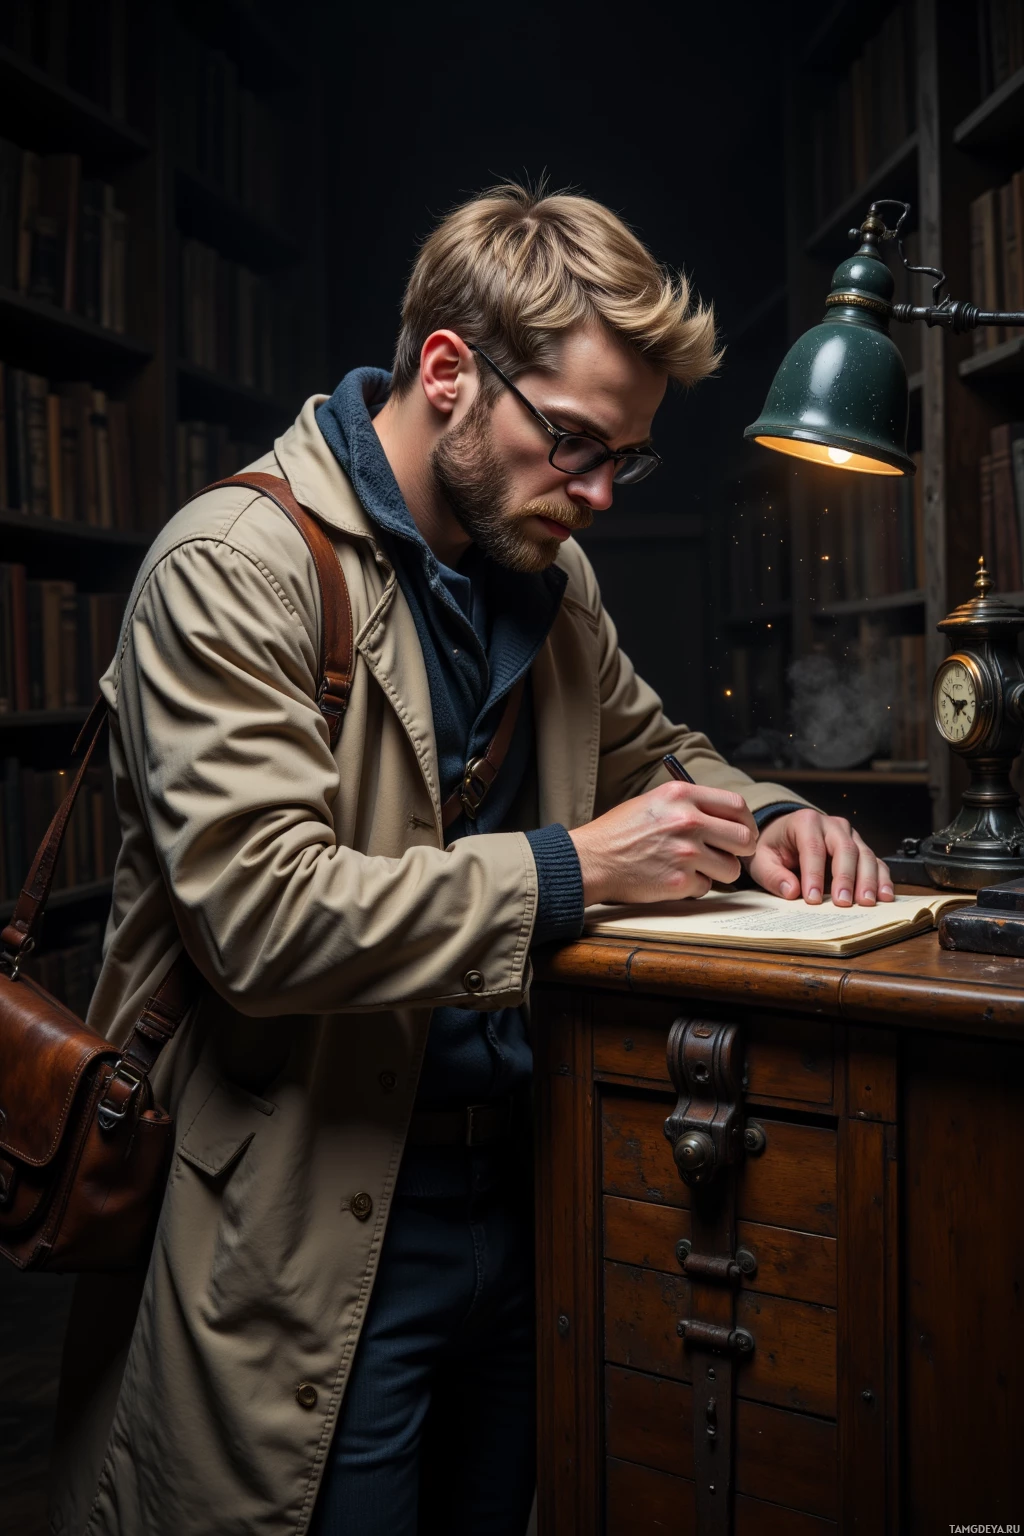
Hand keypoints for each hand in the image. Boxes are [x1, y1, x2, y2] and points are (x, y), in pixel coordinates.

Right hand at [569, 782, 757, 905]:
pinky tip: (672, 878)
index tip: (742, 832)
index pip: (737, 806)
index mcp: (682, 795)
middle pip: (744, 838)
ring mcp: (685, 852)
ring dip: (717, 872)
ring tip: (693, 867)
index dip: (745, 822)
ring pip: (731, 868)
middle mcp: (688, 821)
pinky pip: (706, 887)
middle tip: (727, 855)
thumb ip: (691, 805)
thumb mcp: (655, 801)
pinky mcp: (679, 881)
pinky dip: (693, 886)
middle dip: (740, 850)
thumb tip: (725, 817)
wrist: (590, 860)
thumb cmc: (619, 832)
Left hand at [746, 808, 893, 906]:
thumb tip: (792, 891)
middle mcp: (831, 825)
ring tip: (866, 902)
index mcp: (805, 822)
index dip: (814, 874)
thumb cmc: (773, 847)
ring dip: (868, 880)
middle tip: (843, 902)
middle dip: (845, 877)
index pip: (813, 848)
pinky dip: (882, 879)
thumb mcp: (762, 860)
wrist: (783, 835)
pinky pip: (875, 862)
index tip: (812, 898)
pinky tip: (884, 896)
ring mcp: (849, 835)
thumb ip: (773, 875)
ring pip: (864, 855)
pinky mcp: (860, 848)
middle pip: (845, 849)